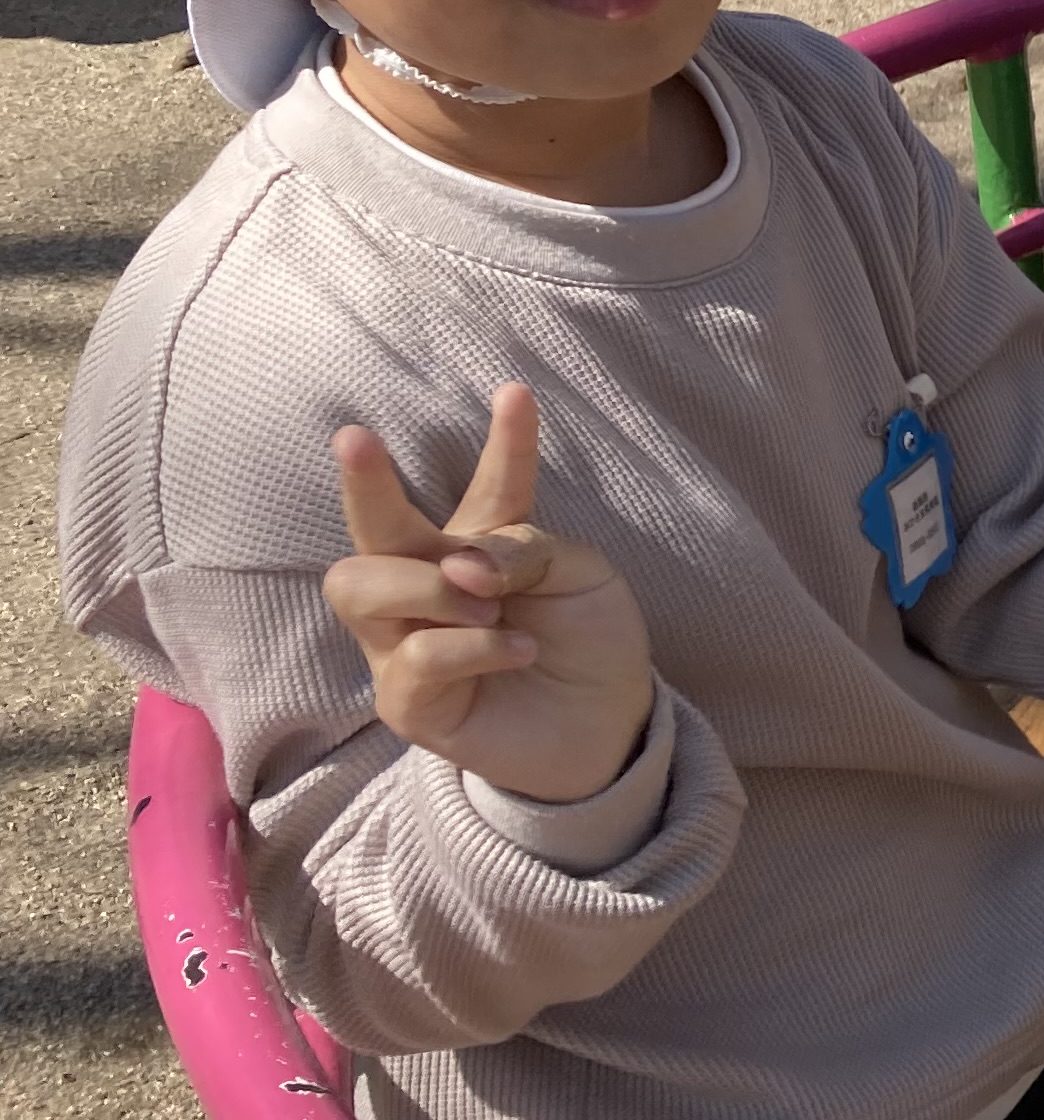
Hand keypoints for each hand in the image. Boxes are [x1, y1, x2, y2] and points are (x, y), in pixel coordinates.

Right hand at [323, 385, 655, 805]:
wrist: (608, 730)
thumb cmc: (590, 645)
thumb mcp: (580, 578)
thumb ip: (523, 550)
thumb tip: (457, 564)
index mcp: (481, 544)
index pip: (488, 486)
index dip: (505, 441)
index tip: (518, 390)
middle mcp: (428, 585)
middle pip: (374, 530)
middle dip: (362, 483)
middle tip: (358, 439)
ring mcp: (405, 642)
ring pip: (361, 587)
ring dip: (428, 586)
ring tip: (489, 604)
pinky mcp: (406, 699)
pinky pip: (415, 656)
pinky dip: (471, 645)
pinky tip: (517, 650)